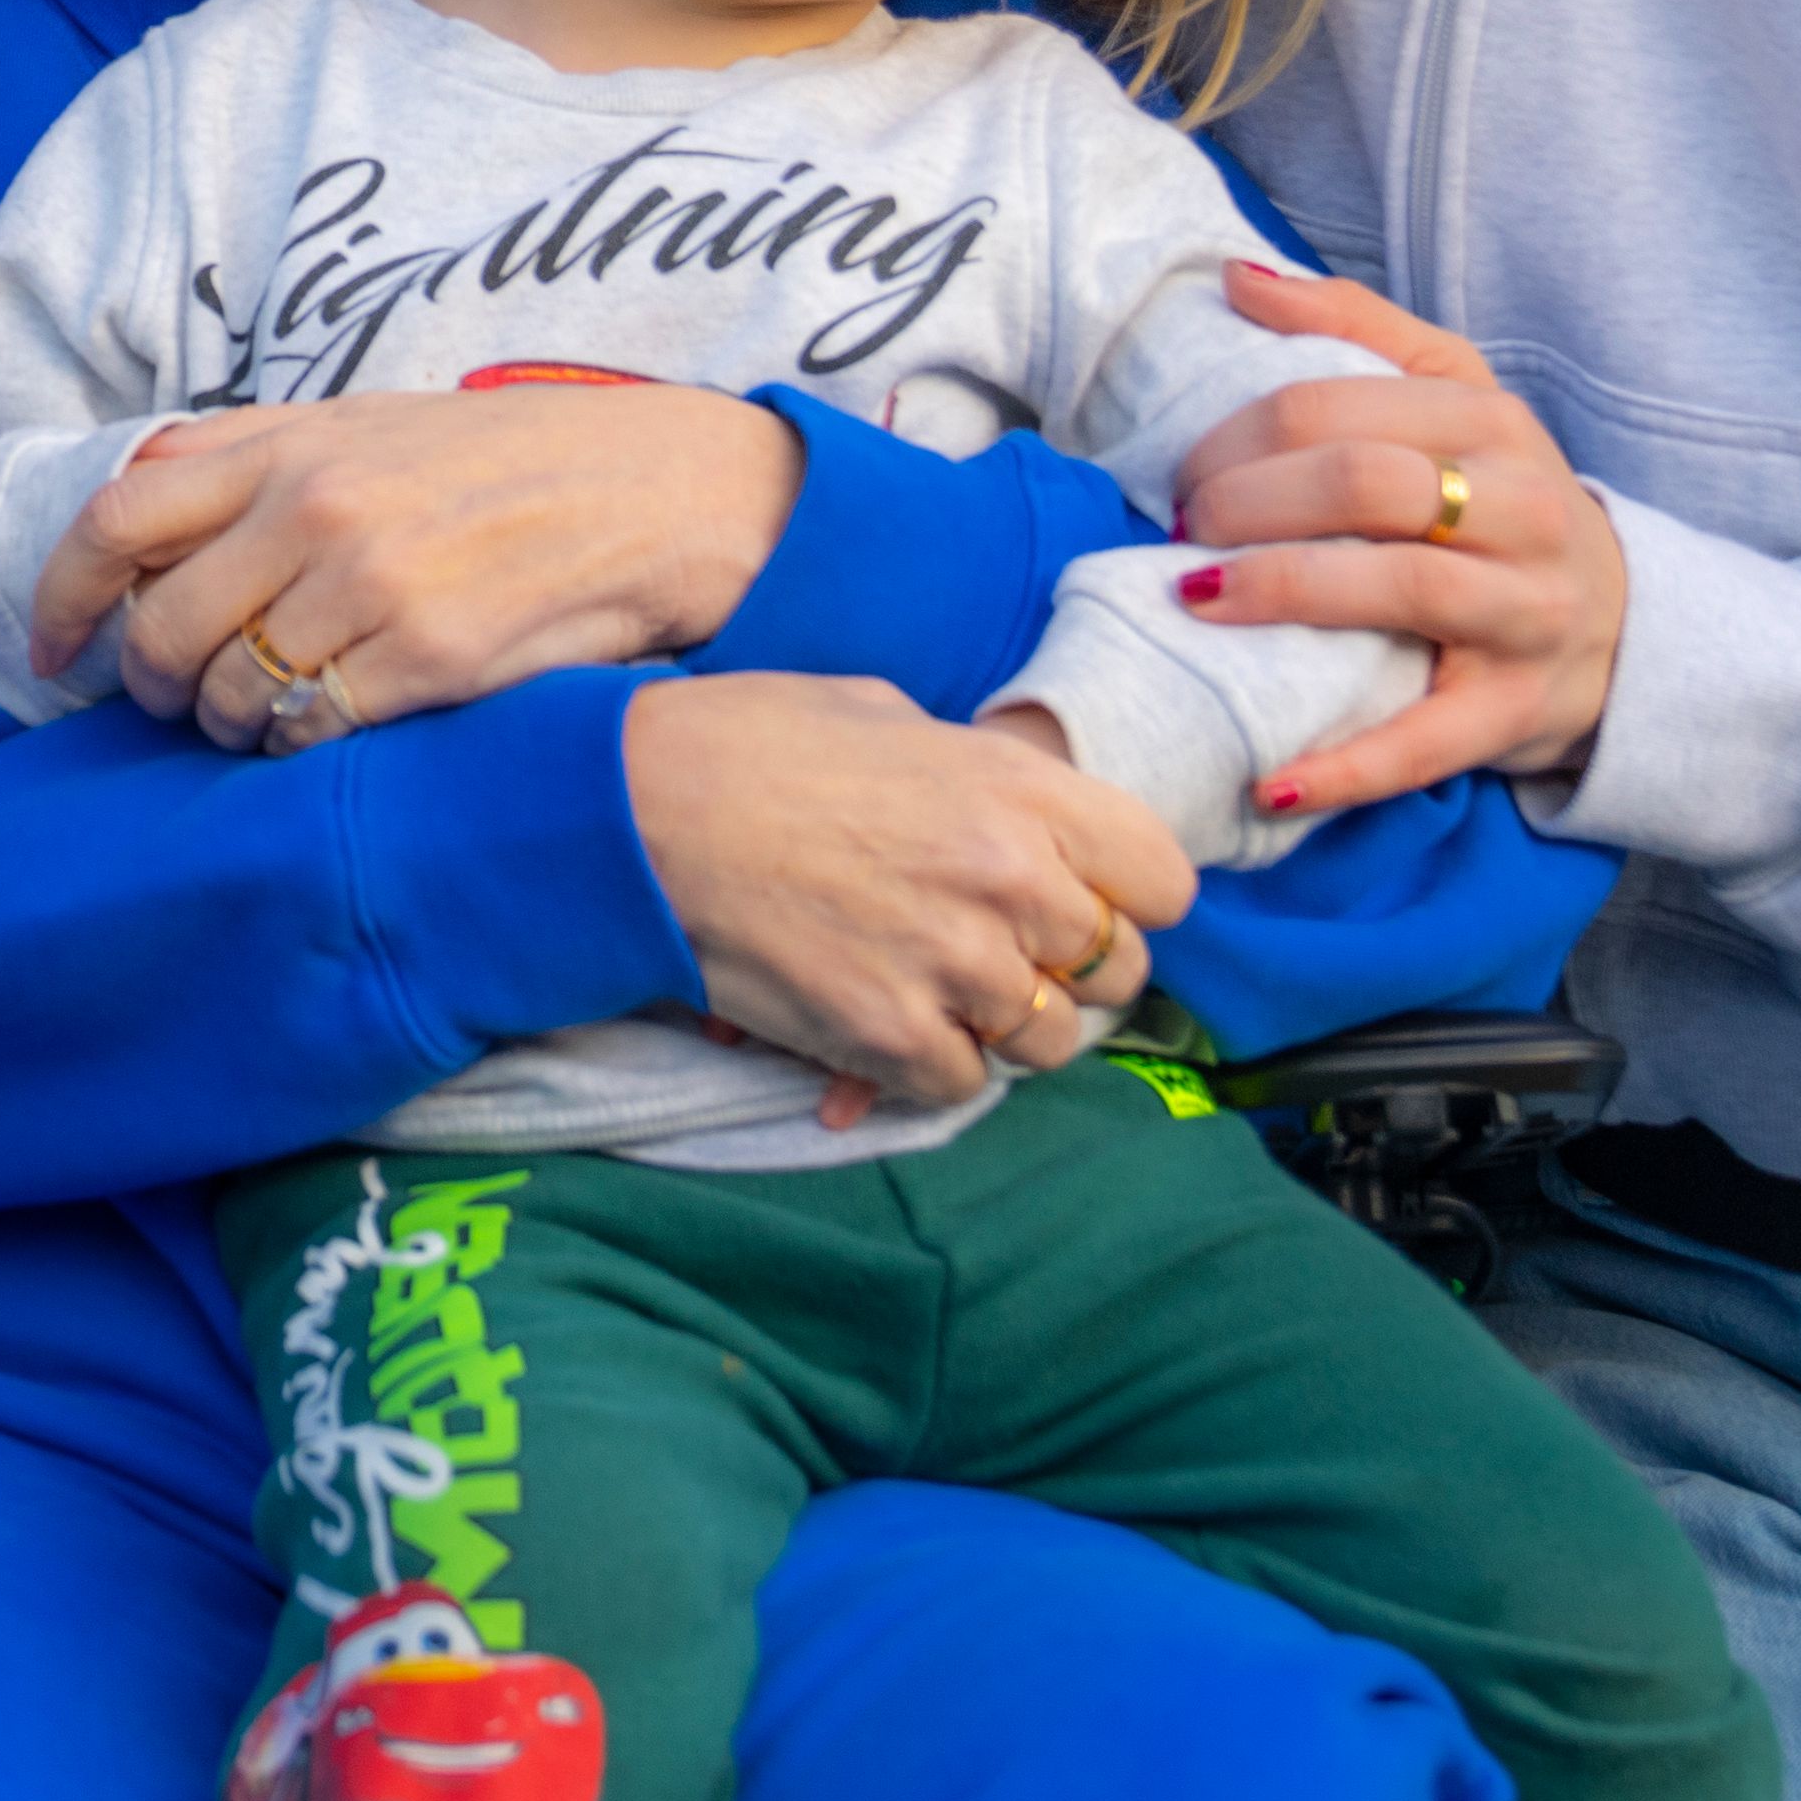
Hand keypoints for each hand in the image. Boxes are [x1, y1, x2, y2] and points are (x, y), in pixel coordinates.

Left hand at [46, 386, 803, 744]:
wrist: (660, 493)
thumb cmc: (507, 461)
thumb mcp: (370, 422)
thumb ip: (254, 453)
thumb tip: (142, 484)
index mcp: (288, 445)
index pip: (118, 517)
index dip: (63, 594)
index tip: (52, 650)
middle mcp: (314, 509)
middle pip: (162, 628)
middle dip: (149, 684)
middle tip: (171, 702)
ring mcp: (370, 585)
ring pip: (229, 696)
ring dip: (227, 726)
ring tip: (262, 717)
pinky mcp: (427, 659)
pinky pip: (309, 733)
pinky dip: (298, 748)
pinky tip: (328, 730)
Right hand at [621, 675, 1196, 1128]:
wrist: (635, 809)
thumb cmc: (751, 743)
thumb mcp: (889, 716)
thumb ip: (980, 777)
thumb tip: (1015, 819)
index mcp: (1022, 788)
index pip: (1164, 882)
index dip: (1130, 897)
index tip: (1087, 899)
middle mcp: (1013, 880)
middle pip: (1116, 971)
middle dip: (1068, 967)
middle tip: (1006, 952)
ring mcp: (957, 966)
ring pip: (1049, 1042)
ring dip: (1006, 1026)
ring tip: (943, 991)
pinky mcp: (893, 1037)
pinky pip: (964, 1085)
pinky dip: (931, 1066)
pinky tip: (884, 1020)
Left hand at [1162, 274, 1631, 815]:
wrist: (1626, 624)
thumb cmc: (1503, 500)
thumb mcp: (1455, 396)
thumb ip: (1353, 328)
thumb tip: (1235, 278)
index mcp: (1492, 423)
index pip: (1339, 408)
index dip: (1239, 436)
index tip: (1186, 470)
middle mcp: (1520, 510)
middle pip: (1361, 485)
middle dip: (1245, 503)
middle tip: (1183, 529)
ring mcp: (1525, 613)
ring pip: (1394, 590)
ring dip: (1277, 594)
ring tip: (1195, 601)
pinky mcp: (1513, 710)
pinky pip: (1422, 743)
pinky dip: (1340, 767)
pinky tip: (1266, 778)